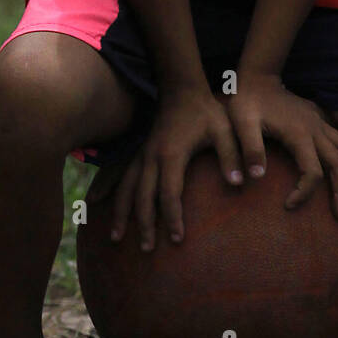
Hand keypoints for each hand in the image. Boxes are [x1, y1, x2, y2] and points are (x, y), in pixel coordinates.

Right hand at [88, 86, 243, 251]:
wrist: (183, 88)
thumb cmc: (206, 111)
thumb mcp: (225, 130)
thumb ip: (233, 155)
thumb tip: (243, 181)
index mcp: (172, 154)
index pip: (170, 193)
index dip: (173, 217)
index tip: (176, 239)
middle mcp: (151, 156)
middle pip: (144, 196)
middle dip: (144, 224)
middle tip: (146, 249)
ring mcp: (142, 154)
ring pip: (127, 188)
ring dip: (120, 213)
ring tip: (115, 238)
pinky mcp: (139, 151)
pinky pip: (120, 175)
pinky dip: (107, 190)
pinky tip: (95, 202)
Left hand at [226, 73, 337, 219]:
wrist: (257, 76)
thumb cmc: (246, 102)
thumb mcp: (242, 124)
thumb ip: (250, 149)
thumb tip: (255, 178)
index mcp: (299, 134)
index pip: (313, 172)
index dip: (304, 192)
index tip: (289, 205)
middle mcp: (315, 128)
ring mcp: (319, 121)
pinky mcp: (318, 115)